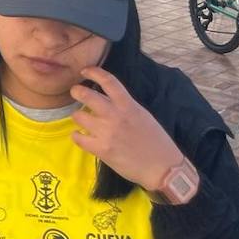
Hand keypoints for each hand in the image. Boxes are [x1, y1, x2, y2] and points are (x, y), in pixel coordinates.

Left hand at [69, 67, 186, 193]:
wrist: (162, 168)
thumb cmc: (156, 141)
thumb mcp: (143, 116)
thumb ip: (125, 106)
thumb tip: (108, 98)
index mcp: (128, 105)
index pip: (108, 81)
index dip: (94, 72)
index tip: (85, 71)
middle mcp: (115, 116)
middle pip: (87, 95)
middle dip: (77, 91)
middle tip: (75, 92)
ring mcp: (106, 133)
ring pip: (78, 116)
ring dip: (78, 116)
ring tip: (82, 119)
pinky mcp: (101, 149)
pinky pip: (78, 138)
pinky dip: (77, 136)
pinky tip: (80, 136)